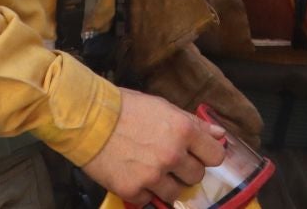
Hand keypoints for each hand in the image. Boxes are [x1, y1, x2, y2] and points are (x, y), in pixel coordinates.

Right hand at [78, 89, 224, 203]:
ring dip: (167, 184)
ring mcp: (152, 175)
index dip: (207, 155)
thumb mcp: (164, 107)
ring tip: (151, 169)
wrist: (87, 118)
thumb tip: (218, 135)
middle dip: (186, 170)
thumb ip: (194, 123)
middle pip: (196, 177)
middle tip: (170, 160)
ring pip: (175, 193)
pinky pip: (148, 200)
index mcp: (183, 131)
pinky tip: (134, 175)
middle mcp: (171, 155)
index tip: (198, 155)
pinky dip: (143, 192)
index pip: (215, 156)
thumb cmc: (125, 108)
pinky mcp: (132, 190)